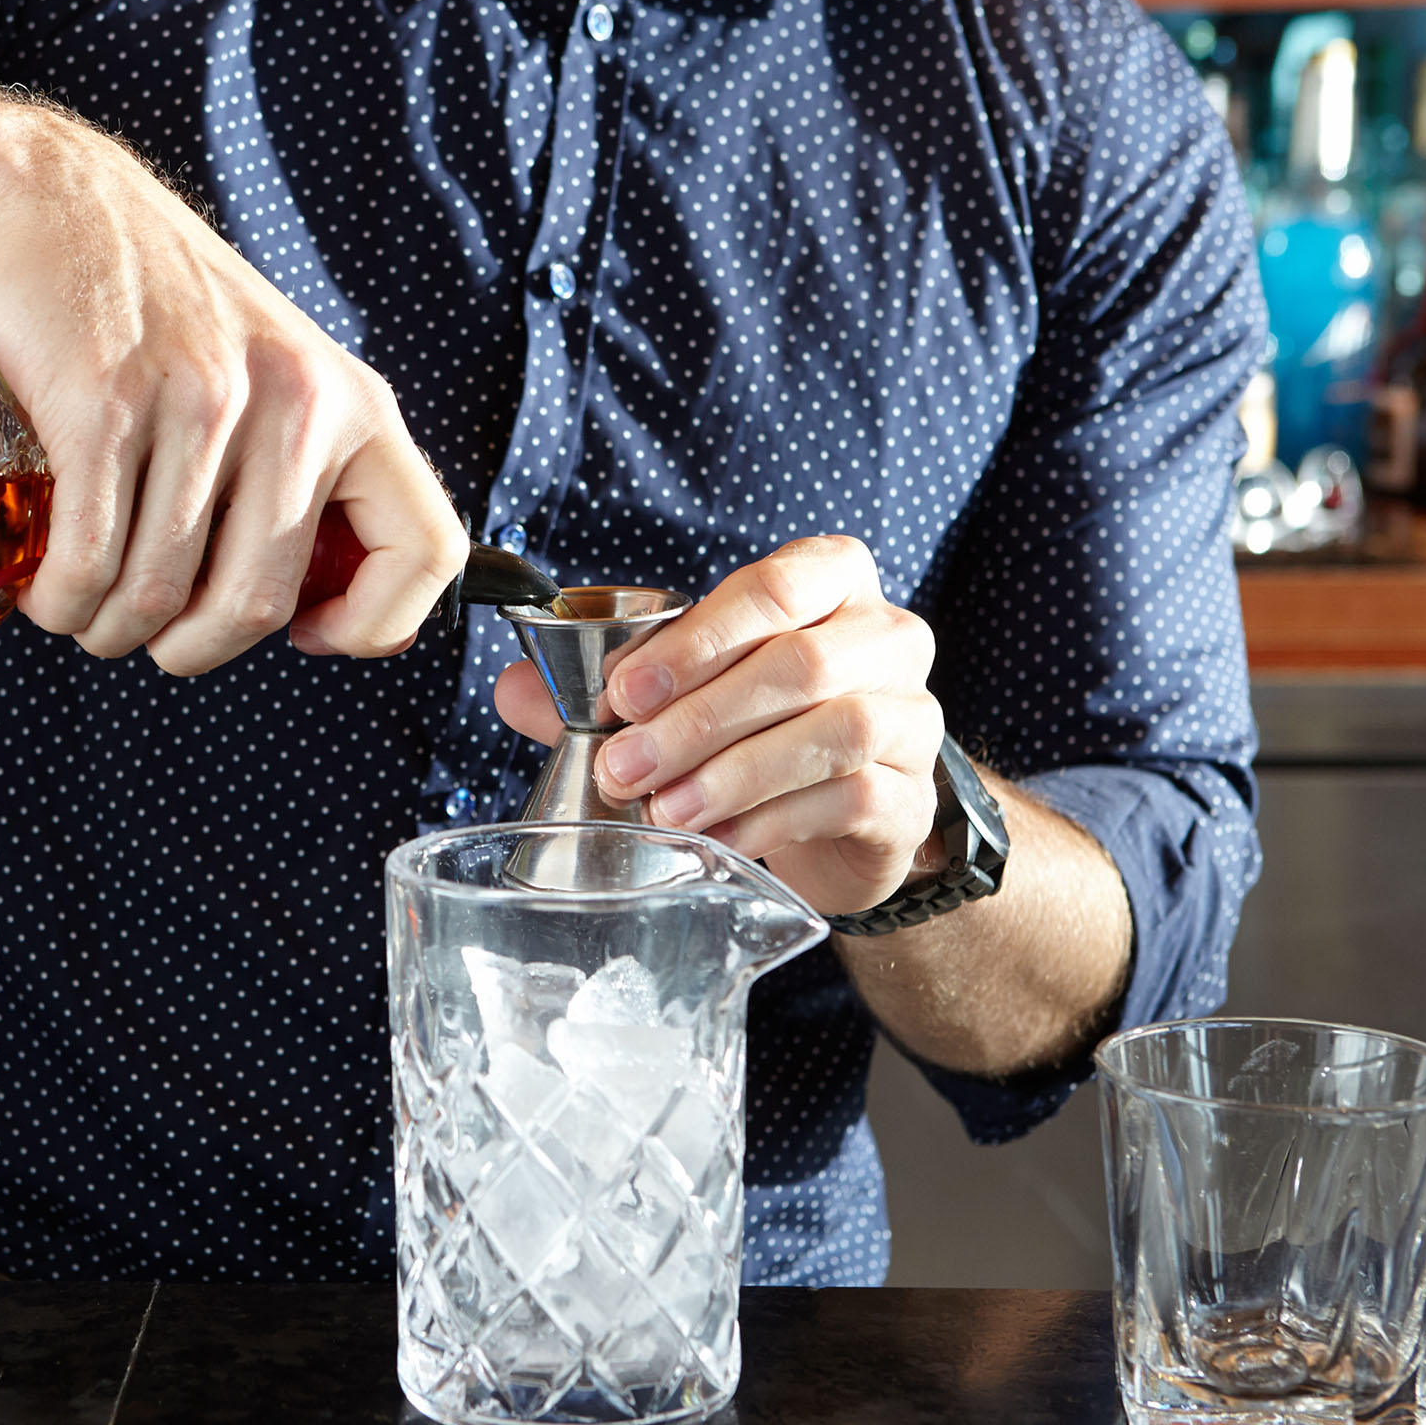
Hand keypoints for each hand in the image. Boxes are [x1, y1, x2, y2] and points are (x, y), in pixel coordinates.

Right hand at [0, 99, 465, 672]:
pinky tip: (53, 592)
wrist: (54, 202)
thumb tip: (322, 614)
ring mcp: (202, 402)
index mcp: (354, 404)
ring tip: (89, 608)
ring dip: (111, 630)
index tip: (309, 632)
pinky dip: (65, 602)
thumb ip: (312, 475)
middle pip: (259, 603)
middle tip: (159, 638)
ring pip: (161, 593)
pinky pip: (91, 559)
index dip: (377, 624)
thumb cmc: (164, 308)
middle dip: (195, 651)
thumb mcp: (279, 374)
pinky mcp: (107, 405)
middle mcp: (294, 402)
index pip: (426, 551)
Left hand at [492, 536, 944, 914]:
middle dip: (697, 719)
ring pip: (834, 731)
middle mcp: (887, 638)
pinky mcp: (912, 796)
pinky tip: (717, 841)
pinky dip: (770, 821)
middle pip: (800, 663)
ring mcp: (913, 717)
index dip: (697, 640)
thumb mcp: (691, 694)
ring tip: (664, 809)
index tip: (624, 694)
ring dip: (733, 773)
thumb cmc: (765, 728)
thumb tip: (512, 688)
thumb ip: (610, 689)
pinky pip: (850, 799)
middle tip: (623, 767)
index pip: (776, 586)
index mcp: (832, 582)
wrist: (849, 816)